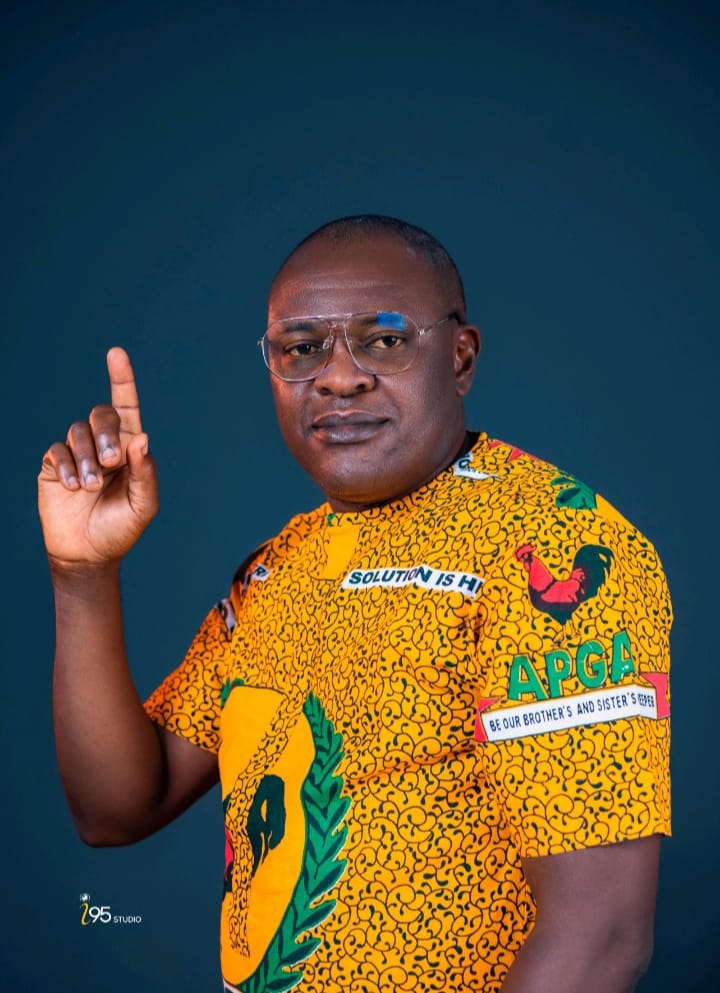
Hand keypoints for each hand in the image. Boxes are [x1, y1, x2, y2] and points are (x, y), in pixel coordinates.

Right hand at [38, 347, 158, 570]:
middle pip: (102, 415)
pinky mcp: (55, 465)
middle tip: (110, 463)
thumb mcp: (142, 506)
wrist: (88, 554)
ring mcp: (78, 453)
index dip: (121, 378)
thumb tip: (143, 438)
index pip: (126, 406)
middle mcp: (104, 444)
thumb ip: (145, 473)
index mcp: (130, 448)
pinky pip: (57, 450)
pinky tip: (75, 488)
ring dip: (86, 459)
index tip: (116, 353)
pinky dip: (68, 466)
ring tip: (90, 488)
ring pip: (77, 432)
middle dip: (106, 435)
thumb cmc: (121, 529)